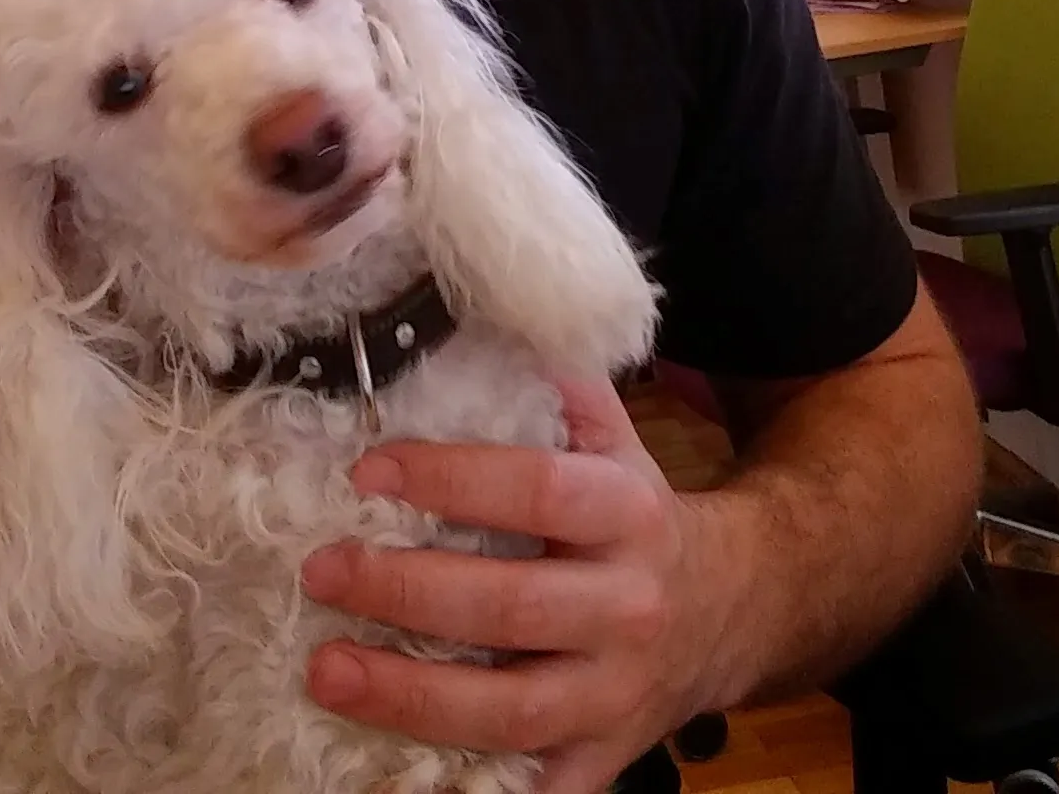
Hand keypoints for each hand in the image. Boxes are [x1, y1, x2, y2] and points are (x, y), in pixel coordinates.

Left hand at [299, 374, 740, 793]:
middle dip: (406, 590)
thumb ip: (554, 384)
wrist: (735, 609)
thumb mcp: (615, 438)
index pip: (536, 490)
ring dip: (410, 695)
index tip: (368, 469)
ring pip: (512, 709)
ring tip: (325, 669)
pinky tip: (387, 770)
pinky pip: (536, 783)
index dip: (452, 479)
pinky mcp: (602, 760)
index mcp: (628, 512)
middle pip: (511, 606)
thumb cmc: (638, 513)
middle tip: (322, 570)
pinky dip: (469, 785)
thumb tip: (481, 311)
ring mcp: (617, 695)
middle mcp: (628, 606)